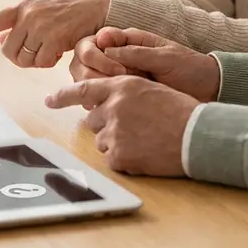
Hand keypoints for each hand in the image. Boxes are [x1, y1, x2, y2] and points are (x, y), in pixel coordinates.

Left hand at [0, 0, 110, 67]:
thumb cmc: (72, 13)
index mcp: (23, 7)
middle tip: (40, 55)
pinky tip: (63, 50)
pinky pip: (42, 62)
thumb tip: (0, 42)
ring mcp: (39, 25)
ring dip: (38, 61)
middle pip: (9, 52)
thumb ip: (21, 26)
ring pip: (25, 59)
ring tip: (54, 48)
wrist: (101, 7)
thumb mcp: (43, 13)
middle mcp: (27, 14)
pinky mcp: (53, 37)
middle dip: (22, 59)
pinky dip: (52, 62)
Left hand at [45, 76, 198, 176]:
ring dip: (117, 143)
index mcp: (120, 87)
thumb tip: (105, 105)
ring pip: (102, 141)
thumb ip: (125, 94)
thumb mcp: (151, 89)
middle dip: (107, 125)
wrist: (199, 135)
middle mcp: (112, 107)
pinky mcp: (118, 155)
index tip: (49, 101)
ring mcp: (113, 132)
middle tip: (134, 129)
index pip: (82, 90)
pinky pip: (112, 160)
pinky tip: (146, 154)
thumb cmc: (182, 112)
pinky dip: (126, 160)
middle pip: (93, 120)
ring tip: (145, 141)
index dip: (62, 96)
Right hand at [77, 27, 220, 102]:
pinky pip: (101, 96)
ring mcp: (120, 76)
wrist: (209, 90)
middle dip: (95, 73)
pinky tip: (112, 109)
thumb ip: (137, 53)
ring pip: (90, 79)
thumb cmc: (191, 68)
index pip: (99, 40)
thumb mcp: (166, 57)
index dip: (99, 54)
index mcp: (130, 40)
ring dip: (98, 88)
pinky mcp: (123, 95)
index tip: (117, 69)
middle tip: (117, 85)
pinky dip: (101, 102)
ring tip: (117, 99)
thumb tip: (106, 50)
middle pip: (87, 60)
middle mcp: (120, 57)